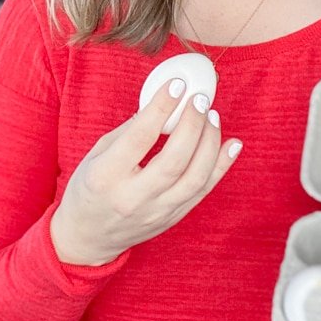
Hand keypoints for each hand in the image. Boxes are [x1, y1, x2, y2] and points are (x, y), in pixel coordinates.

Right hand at [49, 77, 240, 265]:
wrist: (89, 236)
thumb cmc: (90, 187)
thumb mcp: (96, 155)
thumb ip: (129, 130)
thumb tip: (164, 103)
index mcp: (105, 176)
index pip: (140, 137)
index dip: (162, 107)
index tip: (178, 85)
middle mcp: (132, 198)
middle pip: (174, 160)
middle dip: (192, 124)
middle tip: (200, 99)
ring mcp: (155, 212)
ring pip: (195, 178)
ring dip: (210, 143)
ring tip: (213, 117)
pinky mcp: (172, 219)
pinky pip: (203, 191)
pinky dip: (221, 166)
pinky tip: (232, 144)